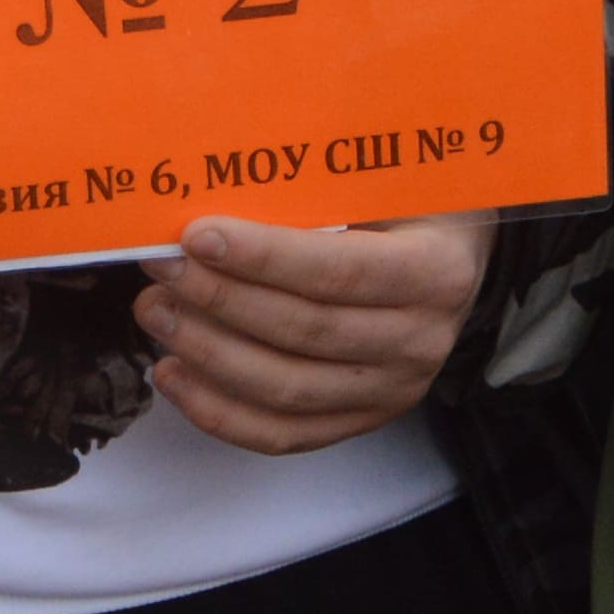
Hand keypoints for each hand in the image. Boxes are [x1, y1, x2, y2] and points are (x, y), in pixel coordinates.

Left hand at [133, 209, 492, 451]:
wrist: (456, 259)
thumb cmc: (410, 207)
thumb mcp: (388, 180)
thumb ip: (323, 187)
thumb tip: (222, 185)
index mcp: (436, 272)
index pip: (336, 272)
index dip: (262, 258)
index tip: (196, 236)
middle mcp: (421, 341)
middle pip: (302, 331)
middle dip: (217, 298)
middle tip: (160, 266)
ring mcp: (392, 390)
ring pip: (283, 388)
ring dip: (206, 352)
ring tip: (157, 312)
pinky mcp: (361, 420)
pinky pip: (280, 433)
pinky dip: (216, 410)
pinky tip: (173, 372)